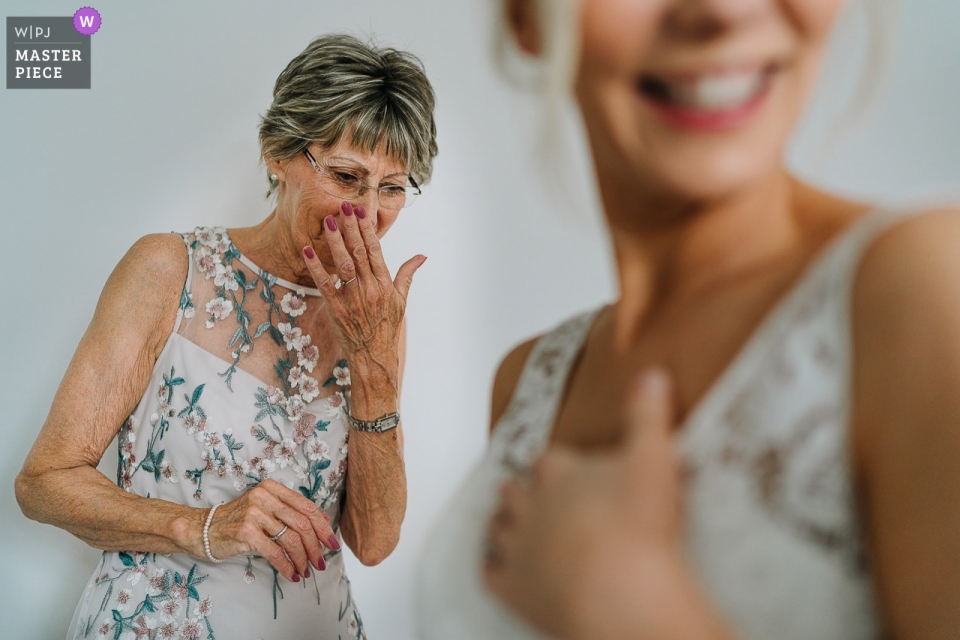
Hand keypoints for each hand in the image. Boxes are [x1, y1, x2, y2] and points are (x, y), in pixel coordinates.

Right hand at [204, 479, 339, 581]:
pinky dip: (287, 566)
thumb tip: (323, 522)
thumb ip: (291, 513)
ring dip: (302, 559)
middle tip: (320, 562)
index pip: (307, 507)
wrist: (203, 530)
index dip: (323, 527)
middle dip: (315, 547)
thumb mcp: (266, 510)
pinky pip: (275, 552)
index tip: (332, 544)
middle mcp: (264, 497)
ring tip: (305, 571)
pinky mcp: (246, 531)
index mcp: (273, 488)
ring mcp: (255, 513)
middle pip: (302, 524)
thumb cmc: (238, 521)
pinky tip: (291, 575)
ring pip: (291, 539)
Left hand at [302, 202, 424, 412]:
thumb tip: (421, 256)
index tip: (361, 212)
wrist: (375, 358)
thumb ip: (407, 275)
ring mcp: (353, 300)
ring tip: (327, 220)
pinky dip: (316, 267)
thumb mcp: (401, 302)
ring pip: (343, 264)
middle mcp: (371, 290)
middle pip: (359, 252)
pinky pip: (324, 284)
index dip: (368, 229)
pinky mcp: (337, 309)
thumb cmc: (388, 329)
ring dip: (334, 241)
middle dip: (350, 228)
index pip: (376, 251)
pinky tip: (307, 250)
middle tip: (343, 206)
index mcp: (386, 285)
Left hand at [484, 370, 718, 638]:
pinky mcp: (513, 589)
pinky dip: (494, 570)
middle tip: (533, 494)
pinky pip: (491, 574)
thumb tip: (652, 375)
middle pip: (514, 490)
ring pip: (497, 528)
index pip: (549, 459)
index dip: (556, 464)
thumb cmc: (638, 525)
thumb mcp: (653, 457)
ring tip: (511, 525)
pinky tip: (501, 569)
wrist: (619, 592)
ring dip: (504, 526)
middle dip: (522, 491)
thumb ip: (648, 415)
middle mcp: (530, 505)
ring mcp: (517, 547)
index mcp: (559, 472)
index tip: (562, 466)